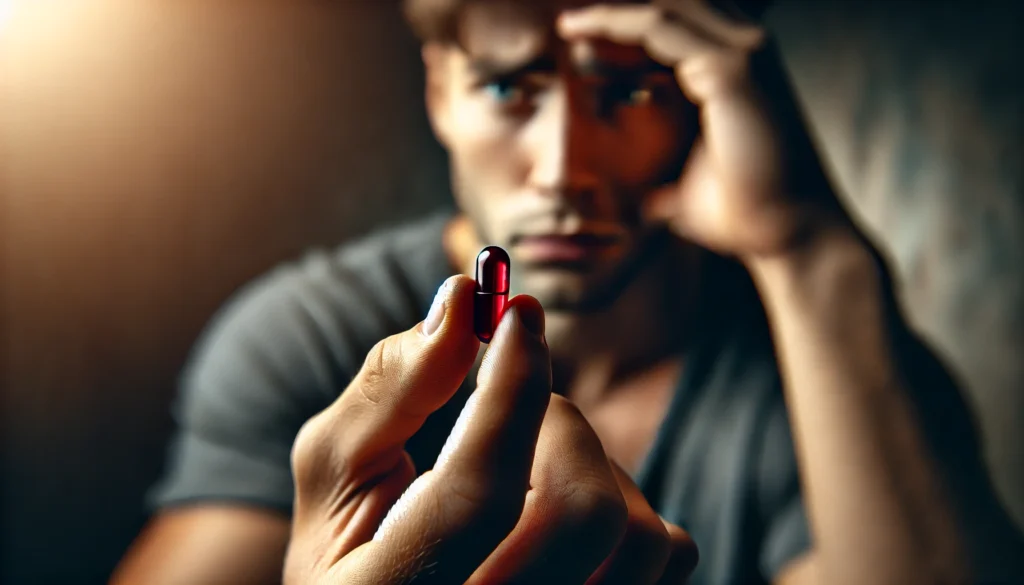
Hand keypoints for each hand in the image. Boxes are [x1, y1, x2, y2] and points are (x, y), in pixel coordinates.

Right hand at [284, 275, 697, 584]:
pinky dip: (633, 505)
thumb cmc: (345, 548)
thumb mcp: (333, 473)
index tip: (516, 313)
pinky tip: (569, 509)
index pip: (479, 493)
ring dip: (596, 464)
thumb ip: (389, 388)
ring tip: (537, 465)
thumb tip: (462, 301)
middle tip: (519, 403)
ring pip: (638, 536)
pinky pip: (670, 553)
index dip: (510, 387)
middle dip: (557, 423)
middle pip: (581, 514)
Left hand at [559, 0, 844, 259]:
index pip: (677, 22)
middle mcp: (744, 50)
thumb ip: (666, 179)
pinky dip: (616, 24)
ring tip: (568, 23)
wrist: (785, 233)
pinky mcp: (731, 69)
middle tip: (567, 22)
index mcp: (734, 69)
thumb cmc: (744, 211)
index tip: (578, 35)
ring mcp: (743, 54)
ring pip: (662, 8)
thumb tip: (637, 203)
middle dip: (619, 10)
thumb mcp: (690, 185)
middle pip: (672, 5)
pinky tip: (582, 34)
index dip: (628, 22)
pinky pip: (658, 27)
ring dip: (610, 12)